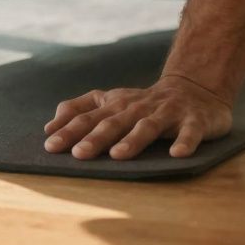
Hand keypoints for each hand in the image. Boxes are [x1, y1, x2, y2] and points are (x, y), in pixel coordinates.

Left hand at [42, 75, 232, 159]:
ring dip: (133, 141)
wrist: (195, 89)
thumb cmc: (144, 103)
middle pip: (113, 123)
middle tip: (78, 154)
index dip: (69, 131)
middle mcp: (138, 107)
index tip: (50, 146)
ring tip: (118, 155)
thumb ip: (80, 109)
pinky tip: (176, 154)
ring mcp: (166, 112)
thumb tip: (49, 127)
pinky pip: (189, 132)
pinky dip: (184, 142)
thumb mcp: (110, 101)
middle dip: (95, 138)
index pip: (88, 117)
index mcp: (116, 104)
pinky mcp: (194, 120)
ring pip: (147, 127)